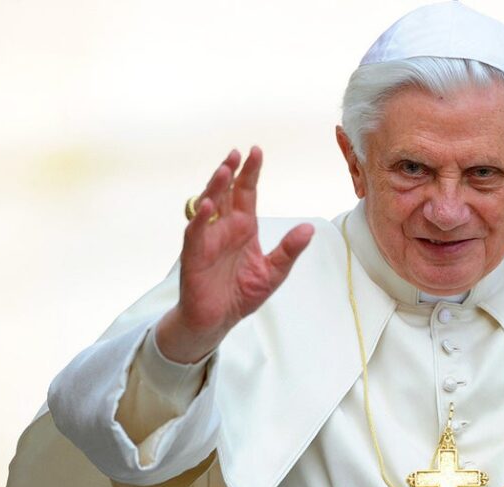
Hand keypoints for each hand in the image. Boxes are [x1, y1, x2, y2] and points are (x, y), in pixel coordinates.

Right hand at [156, 146, 313, 362]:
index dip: (250, 172)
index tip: (256, 151)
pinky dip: (201, 219)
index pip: (246, 192)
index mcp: (244, 227)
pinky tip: (208, 206)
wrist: (219, 320)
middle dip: (230, 171)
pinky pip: (196, 233)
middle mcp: (225, 228)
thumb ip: (289, 249)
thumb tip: (309, 228)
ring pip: (208, 206)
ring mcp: (208, 239)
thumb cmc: (242, 293)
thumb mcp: (274, 271)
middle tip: (237, 153)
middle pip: (226, 192)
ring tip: (224, 170)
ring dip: (214, 187)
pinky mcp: (194, 255)